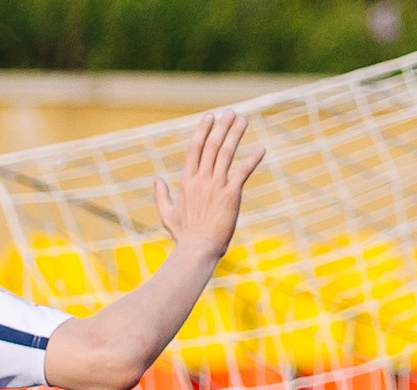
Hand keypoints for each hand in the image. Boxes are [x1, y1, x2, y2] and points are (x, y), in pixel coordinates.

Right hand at [153, 110, 264, 260]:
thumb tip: (156, 178)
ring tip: (243, 120)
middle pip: (211, 146)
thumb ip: (161, 194)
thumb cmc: (183, 235)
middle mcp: (201, 180)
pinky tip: (261, 148)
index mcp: (187, 182)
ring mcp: (215, 186)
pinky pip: (243, 172)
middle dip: (221, 127)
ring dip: (235, 134)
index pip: (194, 149)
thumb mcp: (167, 214)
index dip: (202, 131)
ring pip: (226, 153)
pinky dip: (252, 159)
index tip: (209, 117)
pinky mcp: (230, 194)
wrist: (196, 249)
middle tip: (229, 112)